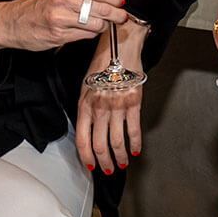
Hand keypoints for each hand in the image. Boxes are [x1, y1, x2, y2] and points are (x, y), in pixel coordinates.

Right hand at [0, 0, 125, 52]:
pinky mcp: (59, 36)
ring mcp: (61, 19)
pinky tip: (88, 31)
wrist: (10, 21)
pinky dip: (90, 34)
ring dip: (103, 26)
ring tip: (104, 24)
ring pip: (96, 24)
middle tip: (122, 17)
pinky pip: (85, 36)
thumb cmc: (35, 5)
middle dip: (117, 15)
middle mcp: (63, 0)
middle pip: (102, 8)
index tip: (121, 2)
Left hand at [75, 19, 147, 174]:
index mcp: (84, 105)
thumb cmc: (102, 64)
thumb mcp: (85, 85)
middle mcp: (99, 108)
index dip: (86, 157)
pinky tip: (135, 150)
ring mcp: (117, 106)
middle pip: (100, 145)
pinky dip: (135, 143)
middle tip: (108, 170)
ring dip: (119, 157)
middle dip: (104, 162)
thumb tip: (89, 130)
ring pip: (116, 142)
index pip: (82, 140)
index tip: (90, 166)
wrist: (120, 46)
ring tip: (122, 163)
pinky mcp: (133, 102)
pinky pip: (134, 129)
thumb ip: (86, 109)